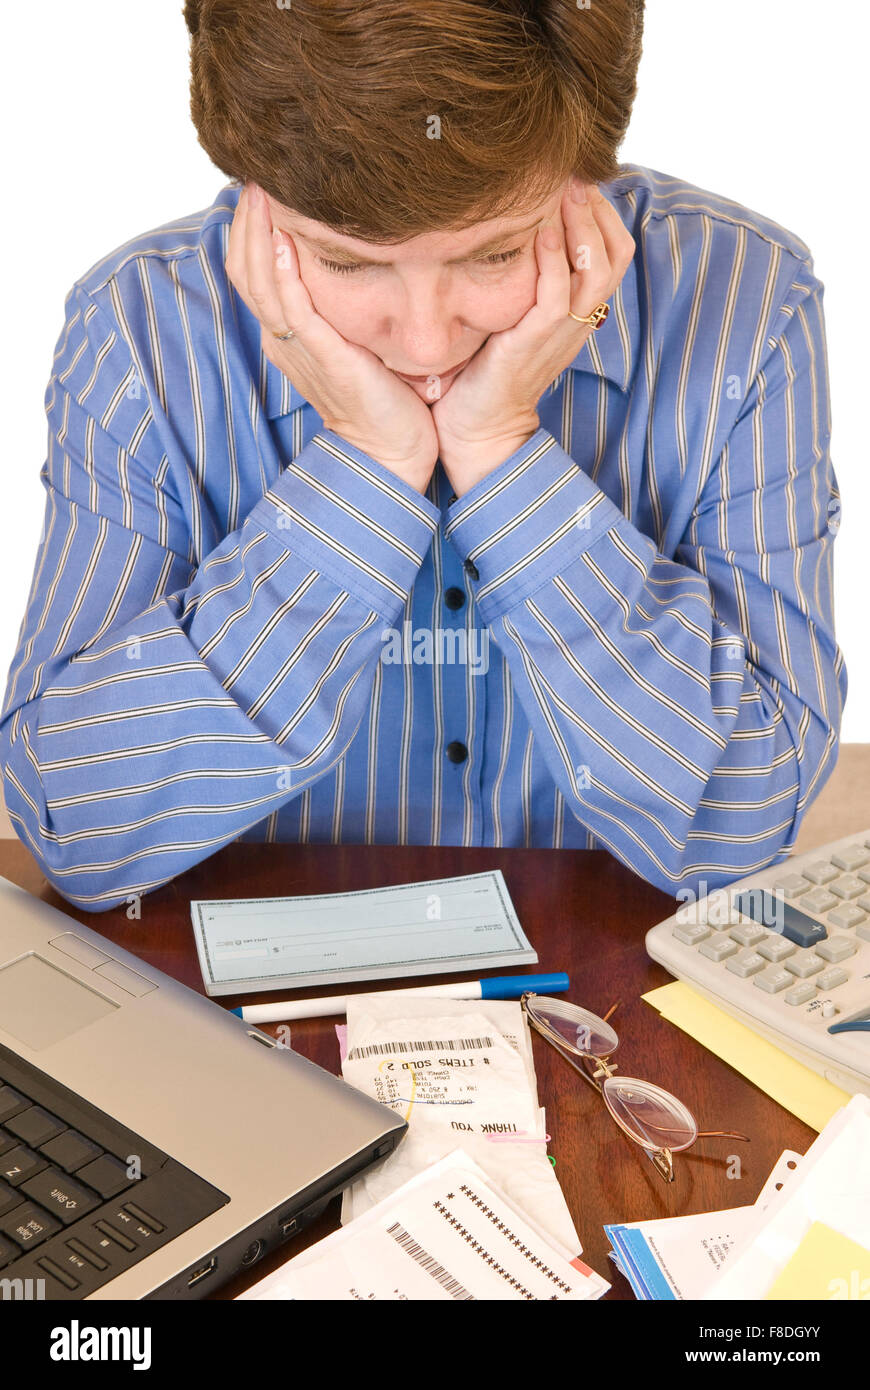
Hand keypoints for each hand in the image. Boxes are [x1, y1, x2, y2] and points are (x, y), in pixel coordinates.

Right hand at [225, 183, 439, 494]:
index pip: (252, 270)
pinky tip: (283, 238)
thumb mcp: (355, 340)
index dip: (250, 226)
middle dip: (246, 218)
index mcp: (288, 334)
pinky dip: (283, 273)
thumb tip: (357, 257)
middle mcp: (283, 340)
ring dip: (257, 232)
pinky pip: (293, 310)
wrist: (392, 452)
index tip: (261, 183)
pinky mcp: (323, 358)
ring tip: (260, 189)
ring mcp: (298, 350)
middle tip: (254, 170)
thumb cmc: (382, 397)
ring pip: (260, 282)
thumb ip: (343, 304)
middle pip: (244, 268)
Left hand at [432, 178, 635, 496]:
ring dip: (581, 223)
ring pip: (595, 269)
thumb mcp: (511, 315)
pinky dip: (554, 258)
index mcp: (578, 312)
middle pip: (615, 253)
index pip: (613, 251)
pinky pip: (556, 296)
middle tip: (572, 169)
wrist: (477, 429)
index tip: (574, 175)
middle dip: (597, 207)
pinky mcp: (534, 344)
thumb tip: (508, 226)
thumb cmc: (486, 371)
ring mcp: (561, 334)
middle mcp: (578, 321)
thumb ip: (522, 278)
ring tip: (563, 185)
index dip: (602, 210)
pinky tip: (540, 227)